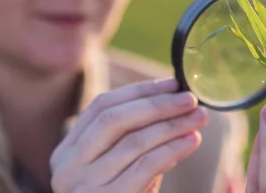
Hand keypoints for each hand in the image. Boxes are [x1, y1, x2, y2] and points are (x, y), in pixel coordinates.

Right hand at [50, 78, 208, 192]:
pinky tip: (191, 141)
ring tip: (198, 118)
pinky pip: (144, 168)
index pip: (101, 106)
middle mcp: (68, 167)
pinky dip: (171, 151)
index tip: (172, 83)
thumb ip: (132, 135)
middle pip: (115, 119)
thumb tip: (173, 96)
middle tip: (190, 98)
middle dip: (157, 104)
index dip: (139, 91)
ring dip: (171, 126)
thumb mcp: (116, 166)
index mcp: (67, 151)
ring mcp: (84, 187)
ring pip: (133, 142)